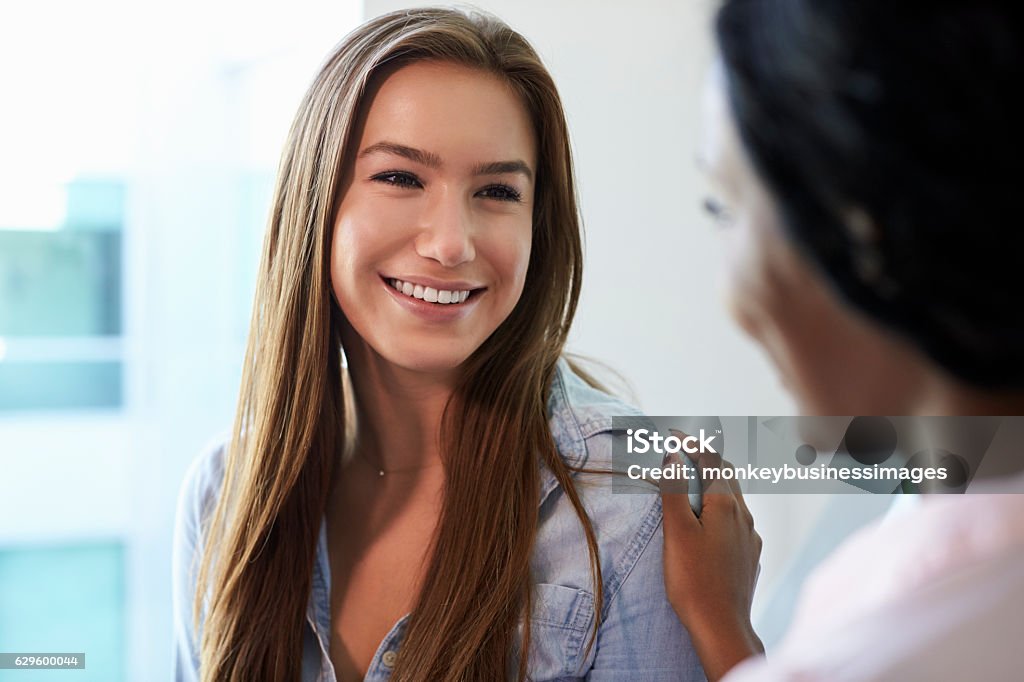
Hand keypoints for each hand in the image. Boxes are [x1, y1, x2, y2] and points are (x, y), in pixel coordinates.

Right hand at [660, 434, 763, 680]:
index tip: (671, 434)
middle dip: (705, 458)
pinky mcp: (750, 556)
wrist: (722, 627)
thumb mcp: (676, 531)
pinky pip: (737, 521)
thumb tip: (673, 457)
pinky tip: (709, 521)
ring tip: (693, 482)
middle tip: (682, 451)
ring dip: (714, 482)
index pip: (710, 460)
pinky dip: (720, 507)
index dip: (690, 443)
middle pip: (726, 474)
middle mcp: (744, 516)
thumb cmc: (694, 580)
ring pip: (734, 498)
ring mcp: (750, 538)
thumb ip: (675, 491)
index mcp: (725, 505)